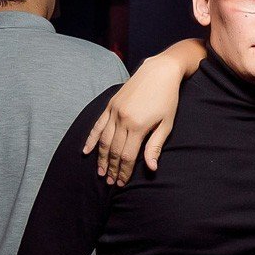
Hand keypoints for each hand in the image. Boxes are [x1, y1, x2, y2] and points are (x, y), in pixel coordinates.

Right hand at [82, 58, 184, 184]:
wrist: (159, 71)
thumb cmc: (167, 99)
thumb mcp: (166, 124)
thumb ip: (155, 146)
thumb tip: (151, 168)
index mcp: (138, 126)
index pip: (126, 156)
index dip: (124, 171)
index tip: (121, 183)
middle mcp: (122, 119)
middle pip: (113, 150)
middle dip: (111, 168)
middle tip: (110, 182)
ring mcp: (114, 111)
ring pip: (103, 140)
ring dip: (101, 158)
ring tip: (100, 172)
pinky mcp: (110, 104)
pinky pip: (98, 125)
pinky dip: (91, 139)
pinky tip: (87, 151)